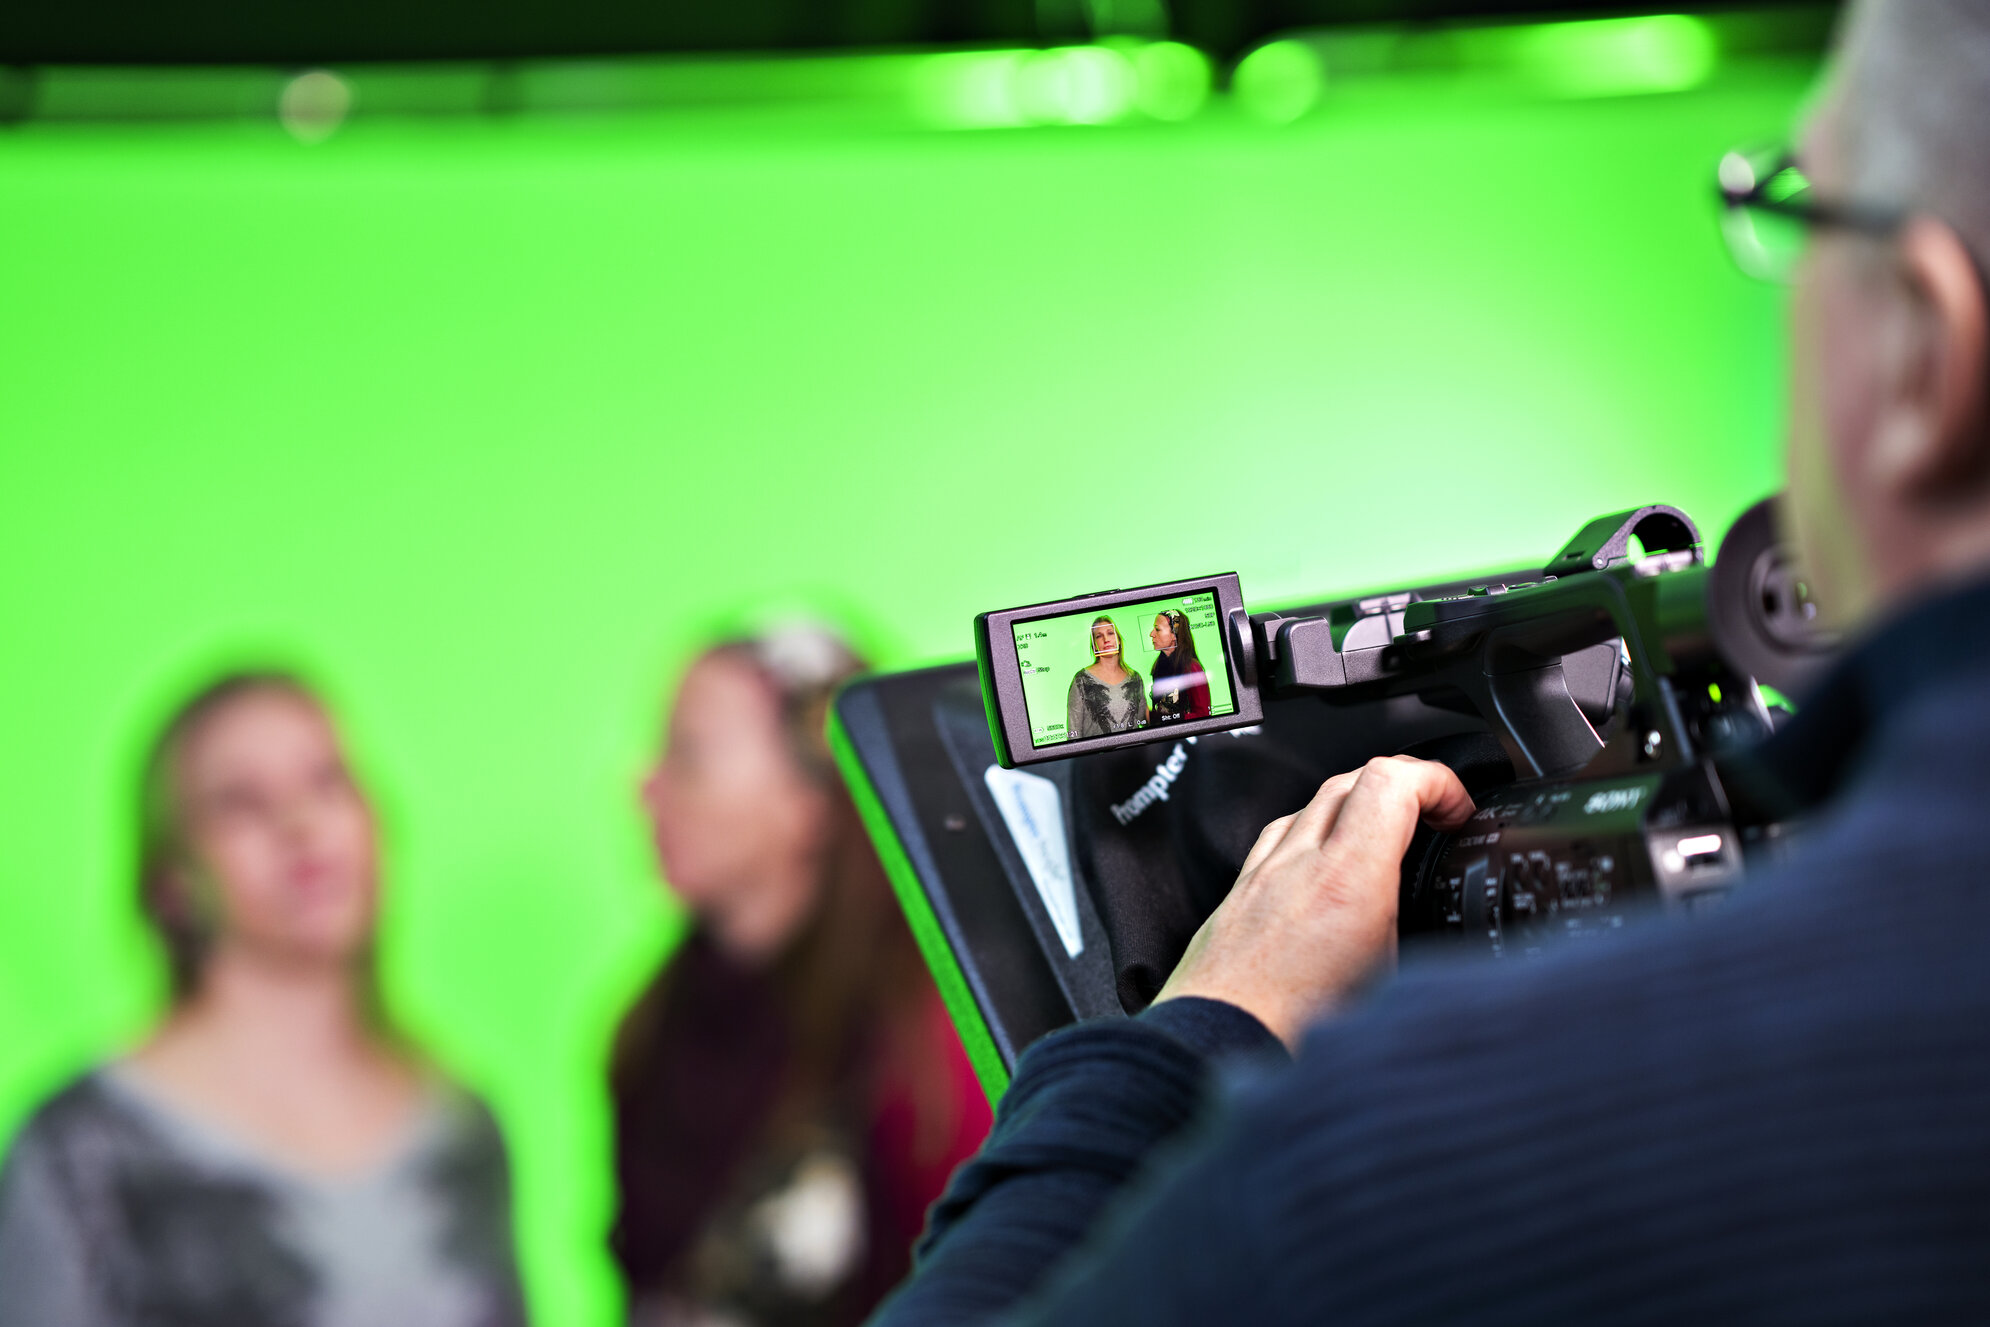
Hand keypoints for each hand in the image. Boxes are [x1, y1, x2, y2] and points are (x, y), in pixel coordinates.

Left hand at [1153, 756, 1475, 1048]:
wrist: (1209, 1061)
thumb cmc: (1291, 1045)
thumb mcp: (1396, 1002)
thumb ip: (1436, 962)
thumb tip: (1479, 974)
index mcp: (1346, 882)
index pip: (1392, 782)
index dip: (1438, 781)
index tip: (1459, 811)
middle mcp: (1296, 867)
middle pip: (1353, 780)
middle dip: (1405, 787)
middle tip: (1435, 820)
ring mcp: (1259, 878)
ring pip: (1311, 806)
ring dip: (1356, 807)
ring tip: (1386, 842)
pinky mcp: (1235, 899)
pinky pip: (1277, 840)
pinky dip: (1311, 837)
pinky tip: (1324, 870)